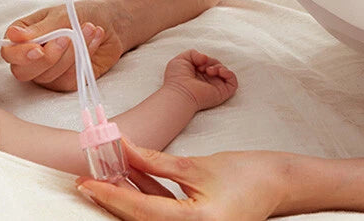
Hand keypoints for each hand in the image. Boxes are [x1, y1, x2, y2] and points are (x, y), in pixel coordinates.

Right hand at [0, 0, 126, 90]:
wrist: (109, 22)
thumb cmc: (81, 13)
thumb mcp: (60, 15)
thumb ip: (39, 29)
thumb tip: (14, 35)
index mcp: (23, 37)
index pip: (9, 53)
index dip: (21, 54)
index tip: (38, 48)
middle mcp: (31, 58)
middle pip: (23, 72)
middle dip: (47, 58)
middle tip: (67, 38)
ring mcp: (48, 72)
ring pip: (48, 75)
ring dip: (72, 53)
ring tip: (89, 29)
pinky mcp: (66, 81)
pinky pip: (68, 78)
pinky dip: (83, 58)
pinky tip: (94, 39)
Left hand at [76, 139, 285, 220]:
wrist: (277, 184)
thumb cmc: (245, 174)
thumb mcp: (196, 166)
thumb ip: (156, 161)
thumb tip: (124, 149)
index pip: (140, 210)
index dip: (110, 195)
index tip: (86, 183)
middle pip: (139, 217)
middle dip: (112, 197)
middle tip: (85, 179)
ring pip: (147, 214)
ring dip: (126, 194)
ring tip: (102, 173)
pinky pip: (161, 210)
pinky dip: (144, 194)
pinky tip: (129, 175)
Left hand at [163, 49, 237, 109]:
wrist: (180, 92)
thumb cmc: (176, 78)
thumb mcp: (181, 59)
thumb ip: (194, 53)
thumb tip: (206, 58)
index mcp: (198, 74)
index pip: (208, 62)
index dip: (205, 59)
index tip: (197, 62)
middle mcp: (207, 80)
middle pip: (217, 65)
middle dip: (211, 62)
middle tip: (201, 67)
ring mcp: (215, 87)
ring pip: (225, 72)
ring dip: (219, 67)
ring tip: (209, 71)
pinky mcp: (222, 93)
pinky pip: (233, 82)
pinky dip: (229, 74)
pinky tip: (220, 71)